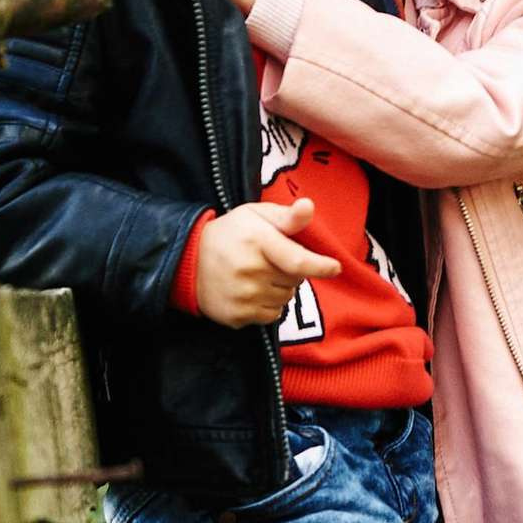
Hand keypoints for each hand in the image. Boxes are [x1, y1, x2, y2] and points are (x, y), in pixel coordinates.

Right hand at [192, 199, 338, 327]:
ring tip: (258, 276)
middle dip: (290, 272)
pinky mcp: (237, 316)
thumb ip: (286, 216)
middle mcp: (251, 271)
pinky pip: (271, 316)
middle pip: (295, 281)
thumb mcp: (255, 216)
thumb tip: (309, 206)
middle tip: (270, 261)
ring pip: (285, 299)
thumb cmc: (230, 234)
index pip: (298, 261)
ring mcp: (243, 296)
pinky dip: (268, 305)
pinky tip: (251, 291)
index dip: (320, 266)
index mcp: (258, 241)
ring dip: (280, 289)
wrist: (188, 262)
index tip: (335, 268)